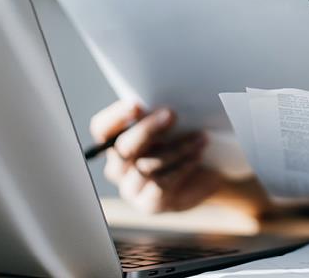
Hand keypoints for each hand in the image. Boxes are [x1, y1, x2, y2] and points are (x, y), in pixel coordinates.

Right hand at [90, 101, 222, 212]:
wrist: (206, 175)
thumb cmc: (185, 142)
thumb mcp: (172, 126)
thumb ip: (160, 115)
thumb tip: (164, 107)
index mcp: (115, 142)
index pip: (102, 128)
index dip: (116, 116)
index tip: (137, 104)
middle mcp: (117, 167)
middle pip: (123, 148)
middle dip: (147, 129)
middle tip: (171, 114)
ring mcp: (130, 188)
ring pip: (146, 166)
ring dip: (176, 148)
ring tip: (199, 137)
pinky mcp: (148, 204)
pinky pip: (161, 184)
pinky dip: (182, 167)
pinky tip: (197, 156)